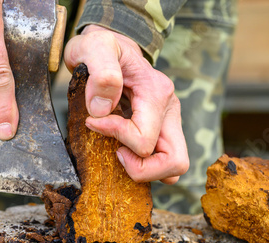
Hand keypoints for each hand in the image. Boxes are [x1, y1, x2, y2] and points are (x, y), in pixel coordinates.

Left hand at [64, 25, 188, 183]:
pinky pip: (162, 163)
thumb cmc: (101, 47)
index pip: (144, 139)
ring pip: (173, 169)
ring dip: (145, 170)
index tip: (93, 122)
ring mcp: (168, 122)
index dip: (115, 136)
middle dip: (141, 169)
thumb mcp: (94, 47)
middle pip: (175, 162)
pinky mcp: (162, 131)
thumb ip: (101, 73)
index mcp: (156, 93)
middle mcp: (169, 110)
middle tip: (116, 154)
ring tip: (119, 152)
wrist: (110, 46)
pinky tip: (123, 150)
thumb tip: (102, 110)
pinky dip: (144, 166)